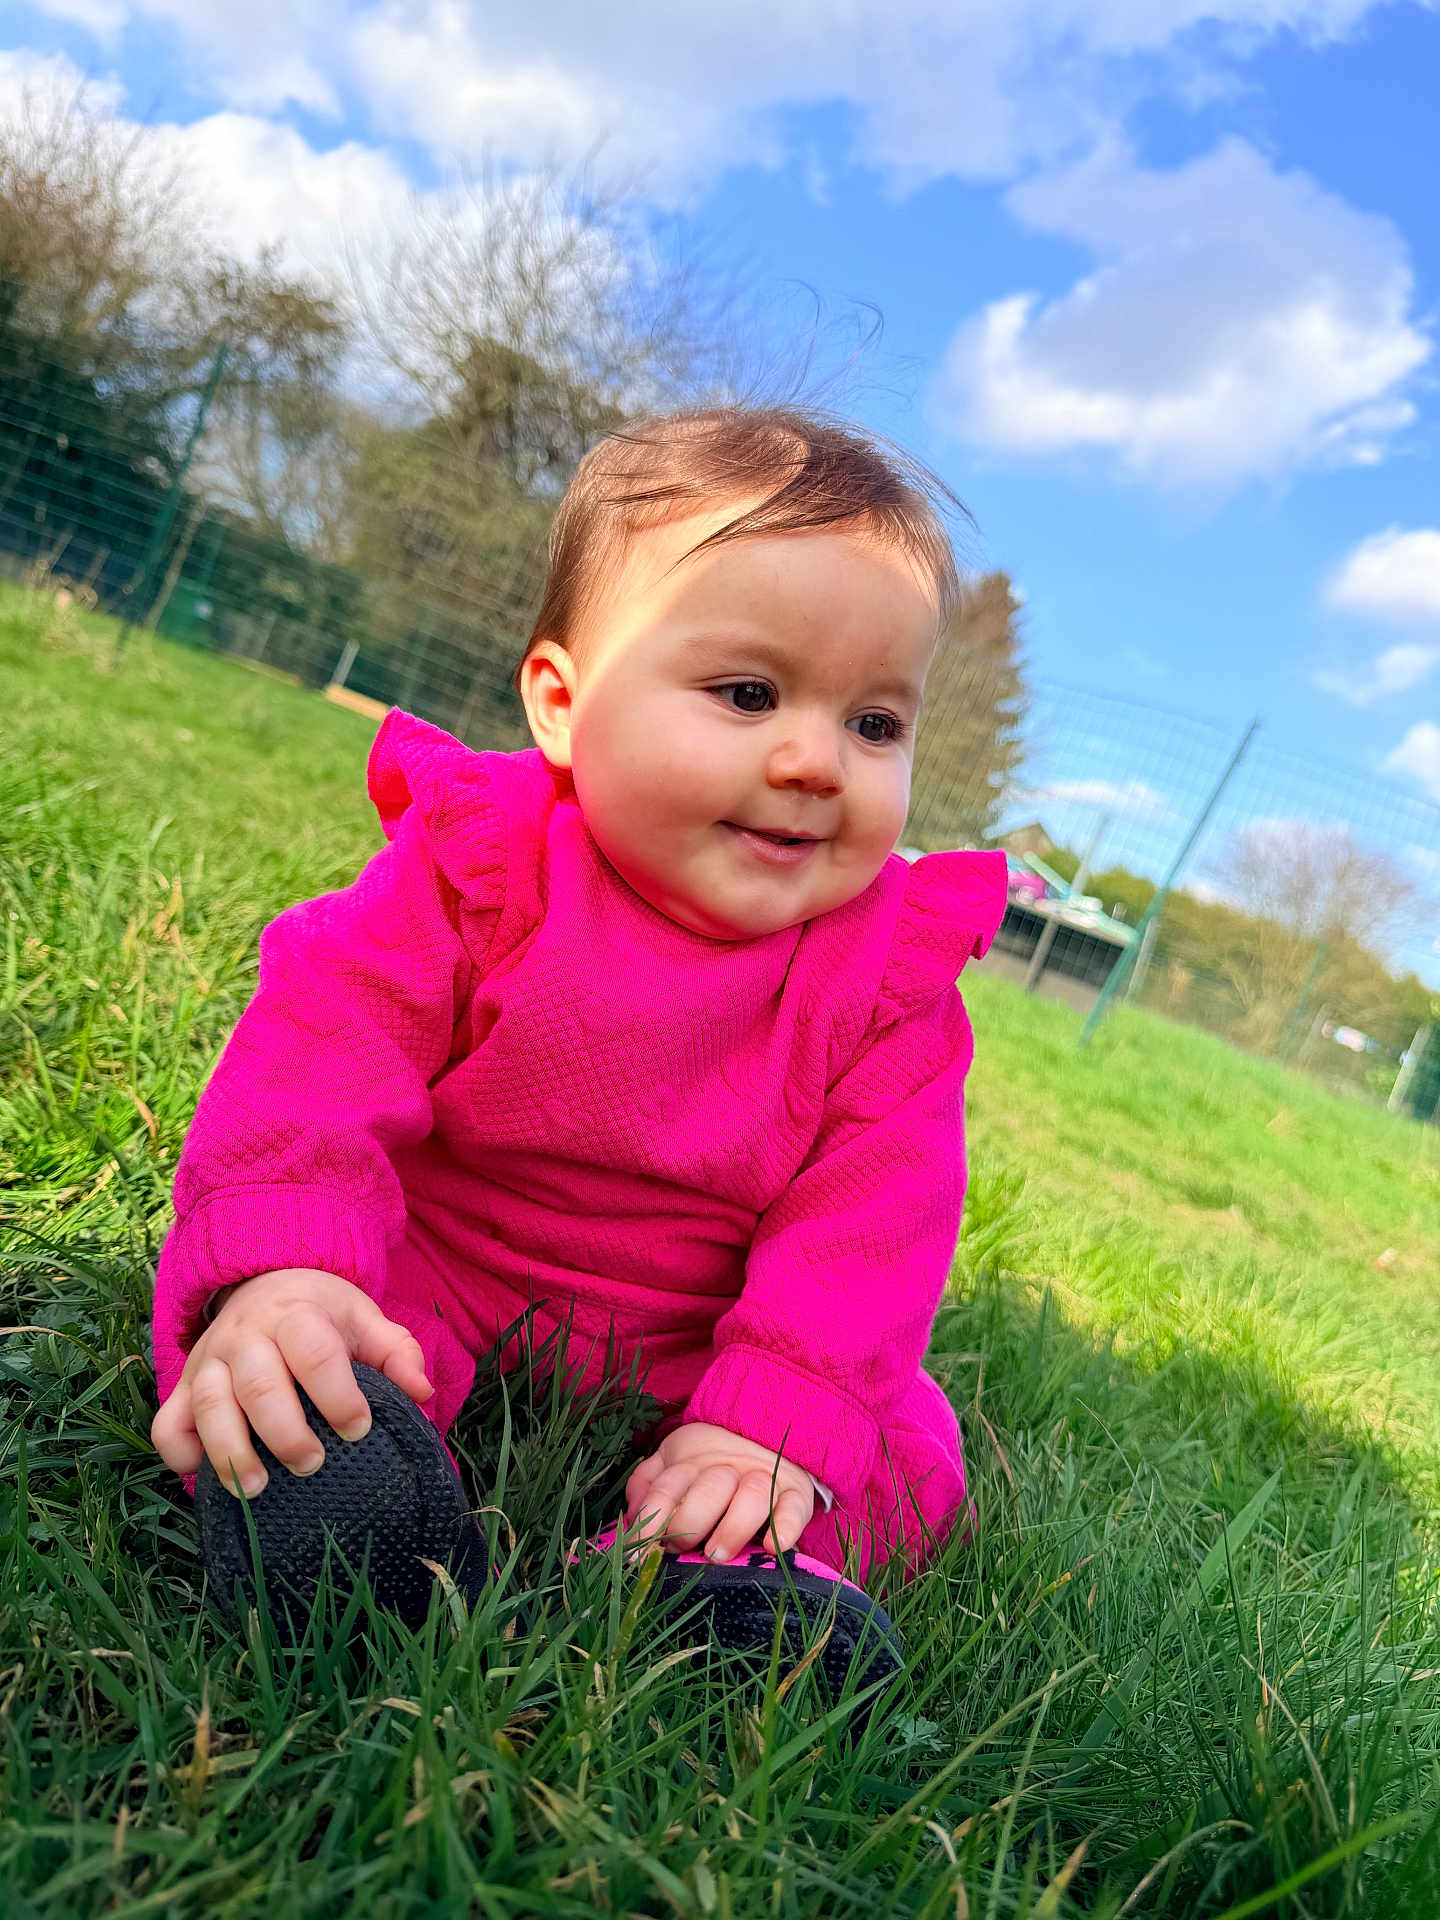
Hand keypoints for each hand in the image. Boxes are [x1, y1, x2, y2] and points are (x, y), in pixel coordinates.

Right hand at [150, 1268, 432, 1496]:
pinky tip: (201, 1475)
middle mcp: (246, 1336)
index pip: (315, 1353)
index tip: (359, 1430)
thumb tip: (421, 1393)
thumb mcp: (363, 1318)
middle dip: (286, 1432)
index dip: (338, 1394)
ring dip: (231, 1451)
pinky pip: (168, 1423)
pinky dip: (179, 1452)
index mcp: (296, 1314)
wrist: (264, 1282)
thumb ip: (396, 1352)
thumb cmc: (321, 1313)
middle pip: (259, 1385)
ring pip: (210, 1406)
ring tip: (257, 1489)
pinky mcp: (184, 1388)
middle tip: (313, 1465)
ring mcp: (209, 1362)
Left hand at [622, 1421, 816, 1564]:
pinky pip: (794, 1508)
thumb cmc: (710, 1461)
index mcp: (691, 1463)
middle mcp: (727, 1469)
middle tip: (681, 1551)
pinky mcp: (795, 1492)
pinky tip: (773, 1548)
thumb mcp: (672, 1462)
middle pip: (708, 1491)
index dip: (649, 1523)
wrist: (767, 1432)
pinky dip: (786, 1528)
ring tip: (718, 1554)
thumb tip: (632, 1517)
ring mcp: (763, 1479)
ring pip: (751, 1497)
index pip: (665, 1489)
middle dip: (690, 1523)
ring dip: (733, 1528)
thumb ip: (647, 1484)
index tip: (637, 1555)